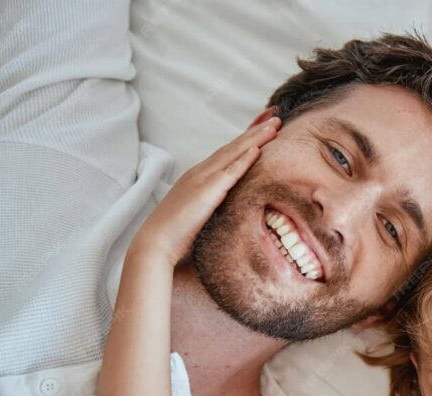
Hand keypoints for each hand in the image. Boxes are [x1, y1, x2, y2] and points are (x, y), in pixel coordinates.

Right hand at [128, 117, 281, 265]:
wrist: (155, 244)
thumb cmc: (176, 236)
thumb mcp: (200, 215)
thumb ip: (214, 206)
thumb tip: (230, 209)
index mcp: (200, 177)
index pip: (228, 152)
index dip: (247, 137)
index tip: (264, 125)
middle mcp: (200, 172)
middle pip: (233, 146)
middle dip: (256, 129)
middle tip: (276, 114)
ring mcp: (202, 179)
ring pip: (233, 152)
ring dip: (255, 137)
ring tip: (275, 124)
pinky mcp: (205, 191)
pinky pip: (229, 173)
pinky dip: (244, 160)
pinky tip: (259, 149)